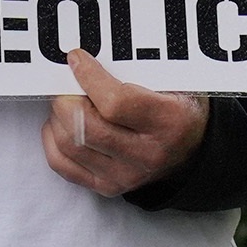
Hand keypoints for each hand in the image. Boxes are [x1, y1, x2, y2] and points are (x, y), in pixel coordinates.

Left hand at [44, 51, 207, 196]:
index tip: (77, 60)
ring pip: (69, 145)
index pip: (115, 103)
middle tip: (67, 85)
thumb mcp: (173, 82)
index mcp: (169, 123)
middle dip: (66, 99)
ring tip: (67, 104)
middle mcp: (148, 154)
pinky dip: (52, 140)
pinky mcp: (108, 186)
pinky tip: (62, 126)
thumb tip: (85, 59)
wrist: (194, 149)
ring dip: (57, 118)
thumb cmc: (177, 109)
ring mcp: (126, 175)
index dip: (88, 78)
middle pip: (85, 127)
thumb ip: (134, 70)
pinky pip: (62, 165)